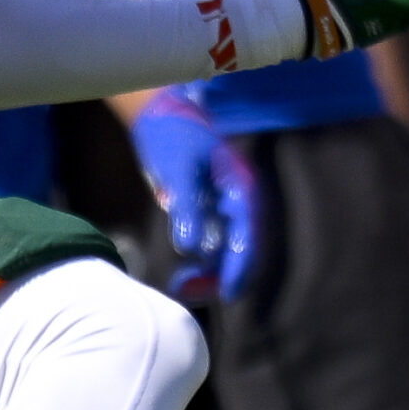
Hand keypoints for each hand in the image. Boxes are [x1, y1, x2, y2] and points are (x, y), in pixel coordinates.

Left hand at [127, 88, 258, 301]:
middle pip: (242, 247)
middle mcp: (238, 200)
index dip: (241, 265)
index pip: (248, 233)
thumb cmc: (173, 137)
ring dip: (209, 272)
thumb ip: (186, 206)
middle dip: (222, 275)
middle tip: (191, 292)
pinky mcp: (210, 213)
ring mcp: (225, 208)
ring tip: (180, 286)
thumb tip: (189, 249)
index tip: (229, 293)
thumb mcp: (177, 169)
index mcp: (240, 186)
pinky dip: (201, 264)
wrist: (160, 116)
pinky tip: (182, 276)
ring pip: (227, 251)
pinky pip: (212, 246)